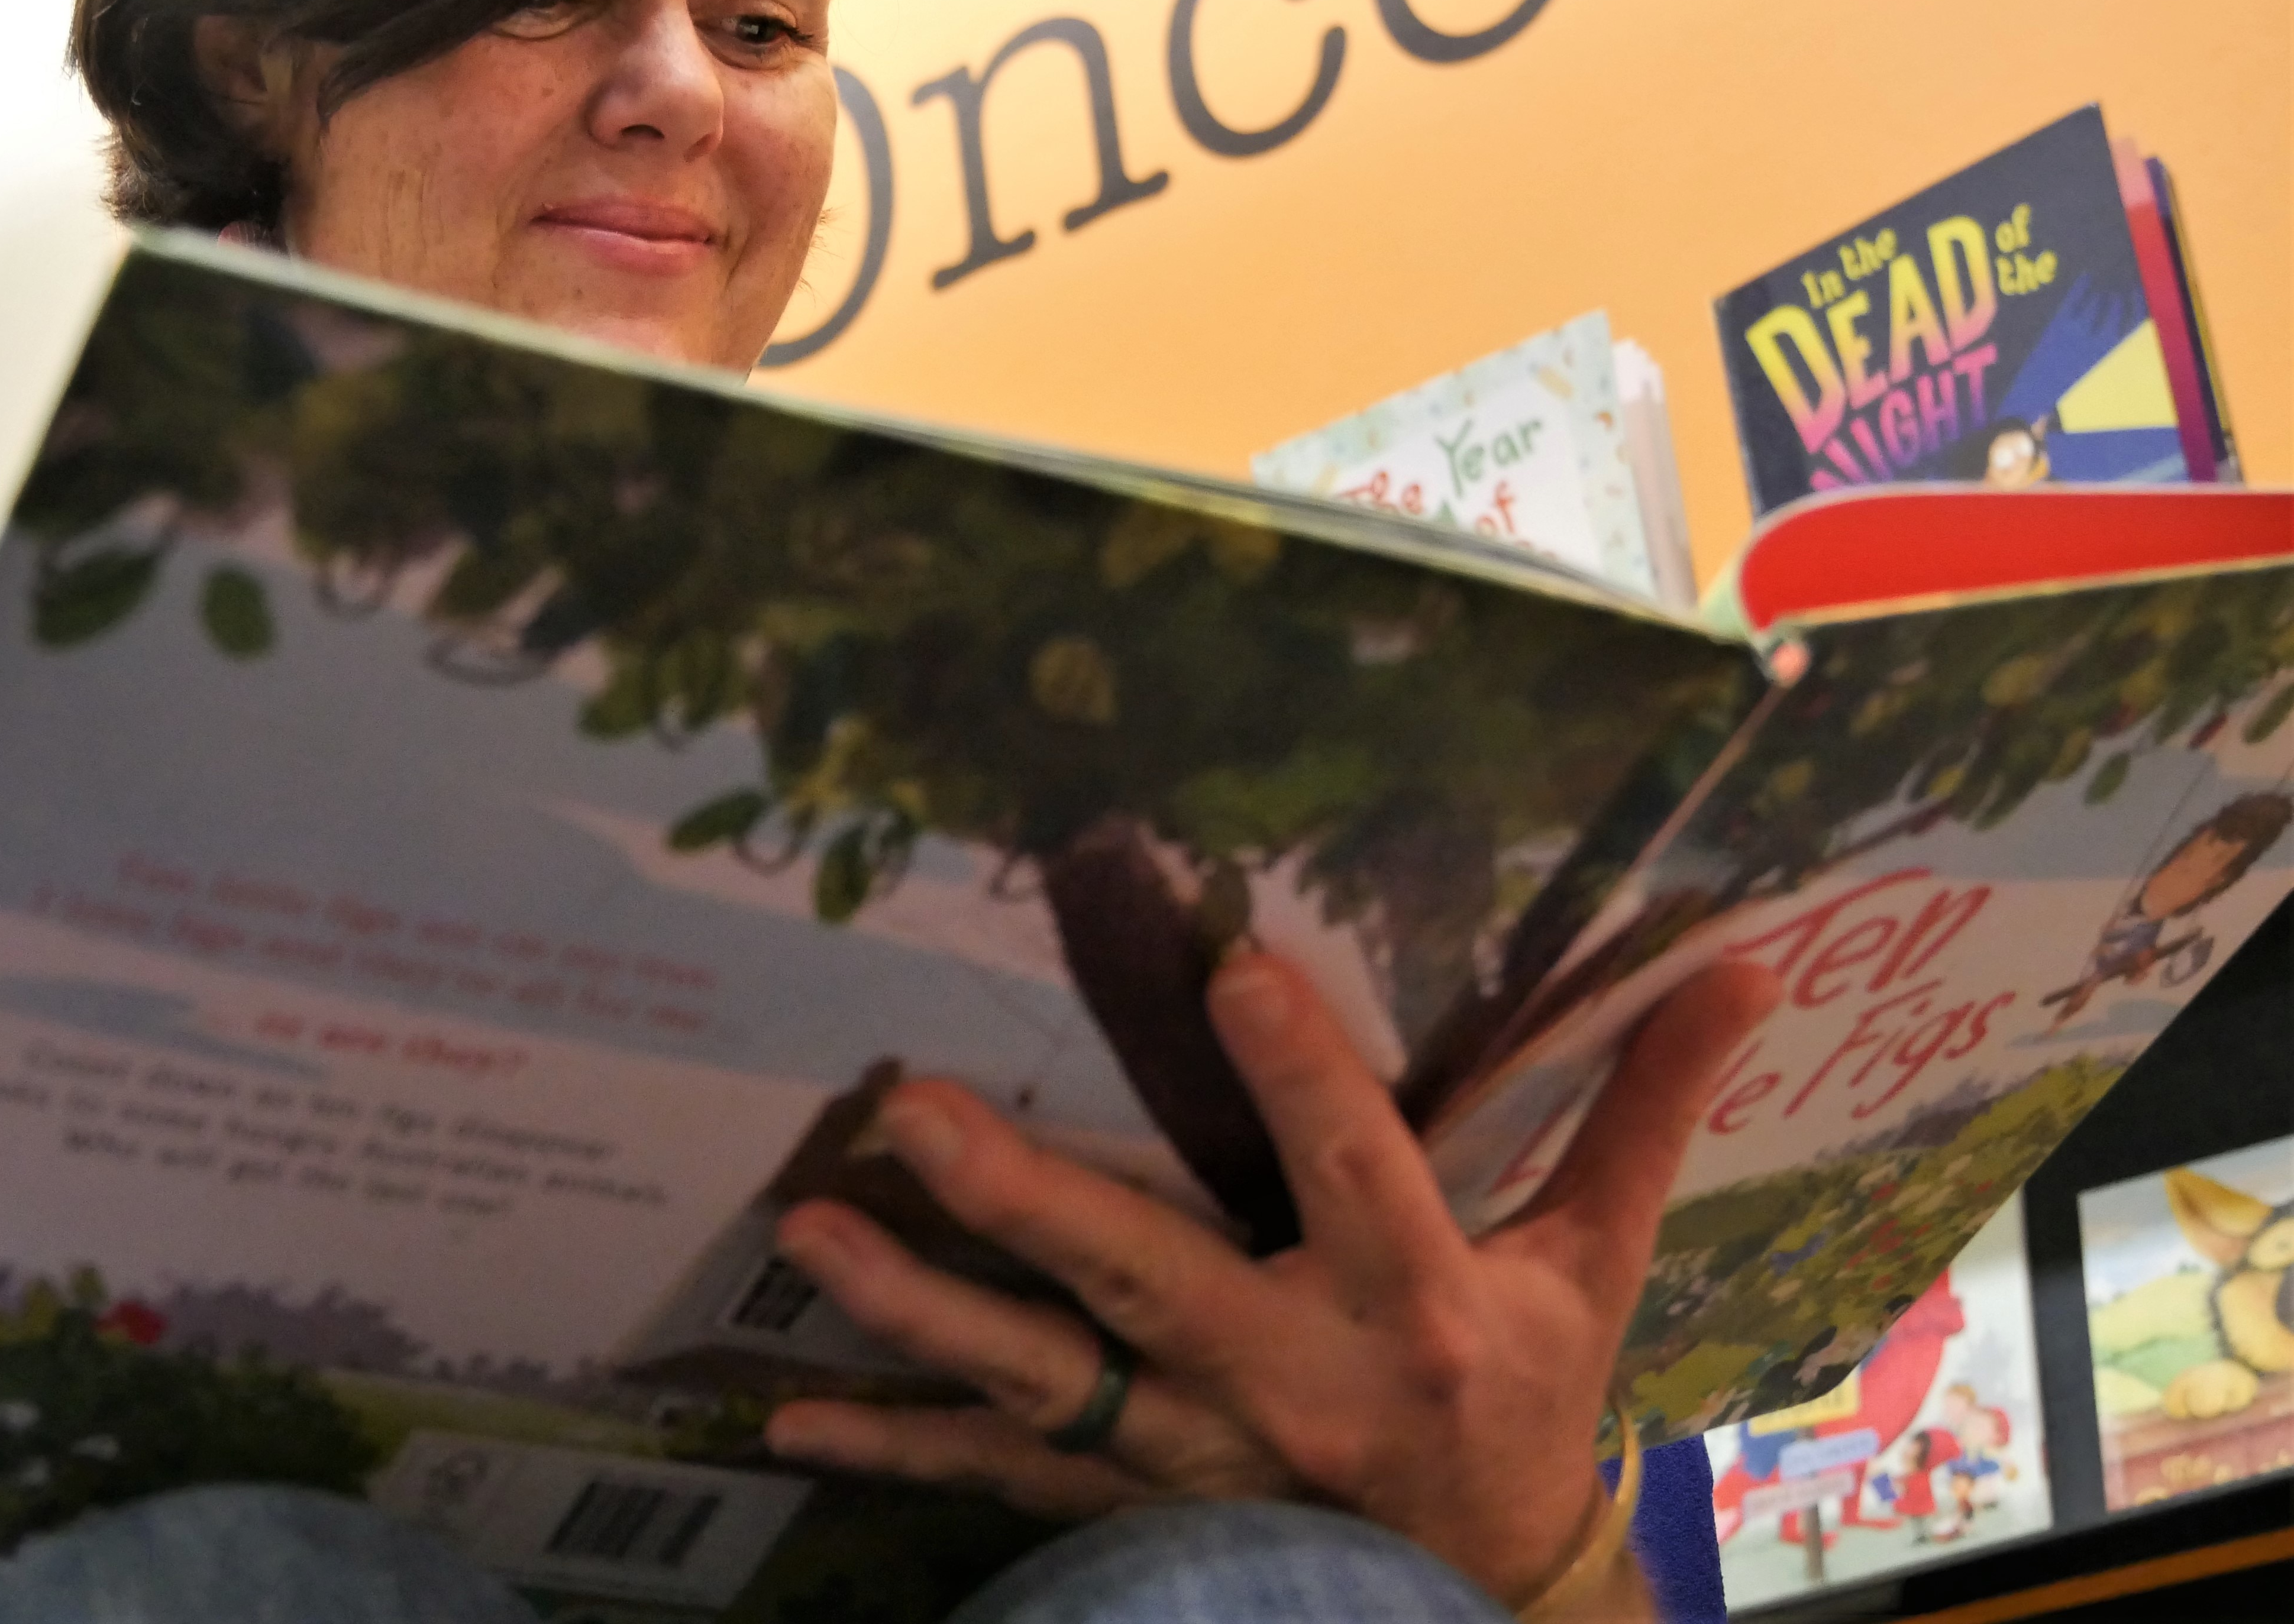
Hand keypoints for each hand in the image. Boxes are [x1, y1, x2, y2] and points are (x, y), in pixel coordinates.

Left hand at [763, 954, 1776, 1608]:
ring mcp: (1193, 1463)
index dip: (1301, 1078)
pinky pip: (998, 1479)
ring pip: (1042, 1384)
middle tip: (907, 1111)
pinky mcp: (1132, 1508)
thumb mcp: (1600, 1260)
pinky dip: (893, 1447)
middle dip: (1026, 1204)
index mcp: (1418, 1312)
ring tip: (806, 1234)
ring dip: (917, 1315)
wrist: (1483, 1591)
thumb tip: (1743, 963)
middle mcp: (1290, 1385)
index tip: (1231, 967)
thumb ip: (1644, 1110)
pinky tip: (782, 1419)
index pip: (1358, 1179)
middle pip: (1147, 1285)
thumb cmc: (1535, 1394)